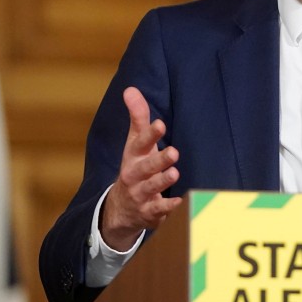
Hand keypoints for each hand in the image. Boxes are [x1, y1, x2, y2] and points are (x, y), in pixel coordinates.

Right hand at [100, 87, 182, 250]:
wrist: (120, 208)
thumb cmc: (135, 167)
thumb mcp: (134, 143)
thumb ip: (137, 117)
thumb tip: (130, 89)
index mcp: (133, 156)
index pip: (139, 143)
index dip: (149, 135)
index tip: (160, 124)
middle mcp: (134, 175)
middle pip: (145, 167)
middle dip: (158, 160)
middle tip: (174, 152)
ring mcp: (140, 194)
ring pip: (151, 188)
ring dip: (162, 181)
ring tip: (174, 173)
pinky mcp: (149, 212)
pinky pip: (158, 210)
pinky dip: (168, 207)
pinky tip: (181, 202)